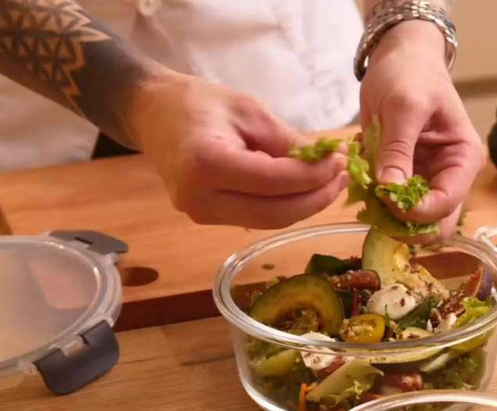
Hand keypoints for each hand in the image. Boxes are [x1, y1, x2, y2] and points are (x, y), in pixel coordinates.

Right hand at [128, 71, 347, 228]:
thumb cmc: (197, 103)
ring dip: (305, 205)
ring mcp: (201, 214)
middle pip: (275, 213)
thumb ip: (287, 141)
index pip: (276, 182)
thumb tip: (328, 163)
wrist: (152, 114)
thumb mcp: (248, 110)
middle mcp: (200, 198)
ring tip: (331, 182)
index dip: (315, 176)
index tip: (340, 160)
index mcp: (207, 164)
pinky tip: (306, 189)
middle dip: (316, 198)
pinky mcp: (207, 218)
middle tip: (343, 177)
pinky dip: (285, 206)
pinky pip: (256, 217)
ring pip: (269, 221)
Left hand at [360, 21, 484, 237]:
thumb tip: (390, 189)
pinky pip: (389, 205)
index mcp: (463, 159)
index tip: (384, 196)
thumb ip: (398, 148)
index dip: (414, 211)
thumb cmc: (410, 75)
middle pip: (433, 224)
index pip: (446, 205)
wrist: (399, 59)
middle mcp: (450, 177)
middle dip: (402, 222)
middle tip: (372, 204)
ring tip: (364, 186)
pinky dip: (373, 198)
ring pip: (410, 221)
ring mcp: (427, 181)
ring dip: (384, 212)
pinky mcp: (404, 180)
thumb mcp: (404, 106)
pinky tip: (362, 176)